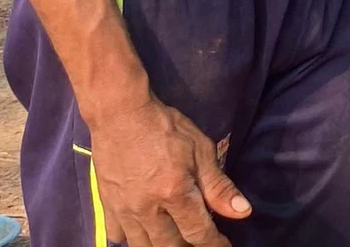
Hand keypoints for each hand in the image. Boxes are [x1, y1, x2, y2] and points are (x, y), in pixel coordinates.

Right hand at [85, 96, 249, 246]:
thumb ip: (219, 186)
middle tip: (200, 241)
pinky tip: (145, 233)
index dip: (214, 244)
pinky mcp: (106, 206)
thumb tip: (242, 212)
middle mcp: (147, 208)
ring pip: (143, 246)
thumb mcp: (201, 150)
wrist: (120, 115)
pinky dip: (133, 239)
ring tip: (177, 240)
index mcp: (174, 193)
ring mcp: (123, 210)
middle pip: (170, 246)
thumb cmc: (166, 128)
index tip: (224, 245)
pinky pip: (117, 236)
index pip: (198, 233)